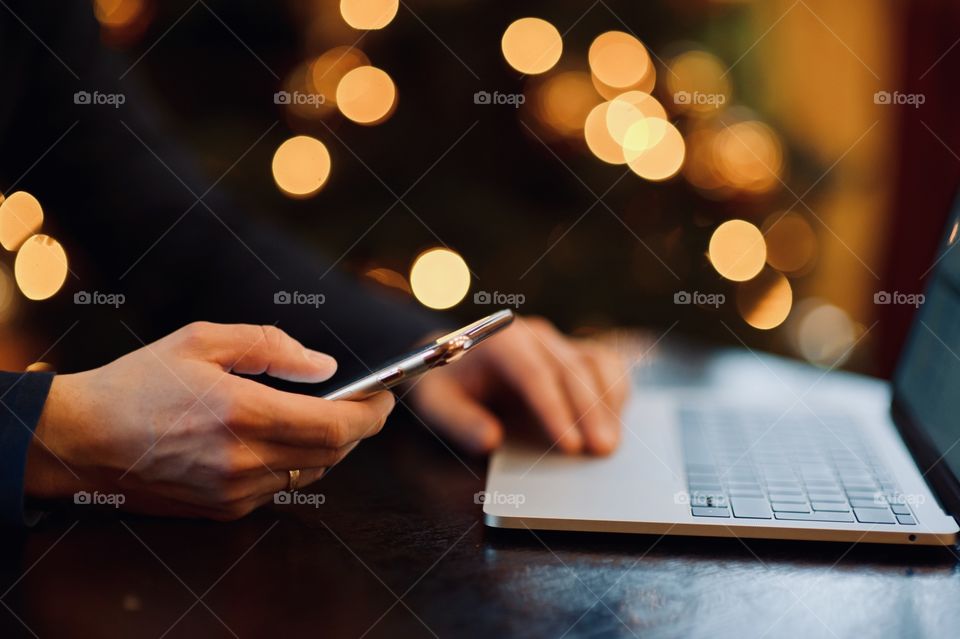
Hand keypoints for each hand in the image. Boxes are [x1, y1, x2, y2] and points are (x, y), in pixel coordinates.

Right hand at [25, 322, 394, 519]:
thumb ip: (272, 347)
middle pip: (333, 453)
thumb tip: (324, 367)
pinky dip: (296, 463)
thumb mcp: (202, 340)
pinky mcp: (223, 511)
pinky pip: (281, 488)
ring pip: (312, 472)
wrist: (81, 440)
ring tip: (325, 417)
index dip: (372, 414)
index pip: (336, 425)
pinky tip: (283, 439)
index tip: (386, 397)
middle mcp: (243, 460)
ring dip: (329, 446)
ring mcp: (233, 492)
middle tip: (365, 404)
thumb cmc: (140, 382)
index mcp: (242, 413)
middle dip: (359, 428)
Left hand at [407, 316, 629, 455]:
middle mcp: (534, 334)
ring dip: (608, 402)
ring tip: (611, 443)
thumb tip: (490, 440)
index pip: (533, 373)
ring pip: (595, 362)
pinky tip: (615, 421)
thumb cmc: (448, 384)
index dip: (554, 410)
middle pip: (570, 369)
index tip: (570, 446)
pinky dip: (615, 390)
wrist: (456, 359)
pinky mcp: (575, 351)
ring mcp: (558, 341)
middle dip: (589, 412)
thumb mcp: (436, 403)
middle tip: (601, 451)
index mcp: (499, 341)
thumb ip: (459, 421)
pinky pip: (605, 363)